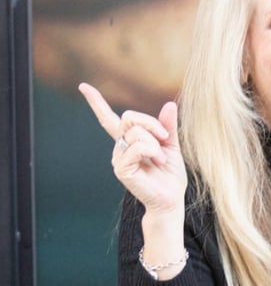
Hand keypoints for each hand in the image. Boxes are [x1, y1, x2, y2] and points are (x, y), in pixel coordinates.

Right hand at [78, 83, 186, 216]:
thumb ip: (167, 125)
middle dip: (151, 123)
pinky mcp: (121, 169)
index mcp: (129, 141)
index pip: (110, 118)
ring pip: (135, 132)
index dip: (96, 102)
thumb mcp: (171, 145)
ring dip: (155, 142)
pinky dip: (152, 151)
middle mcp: (119, 147)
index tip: (83, 86)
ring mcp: (118, 158)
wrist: (171, 198)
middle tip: (164, 137)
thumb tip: (169, 104)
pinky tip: (156, 161)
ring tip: (160, 158)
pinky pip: (136, 147)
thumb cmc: (170, 175)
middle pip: (128, 117)